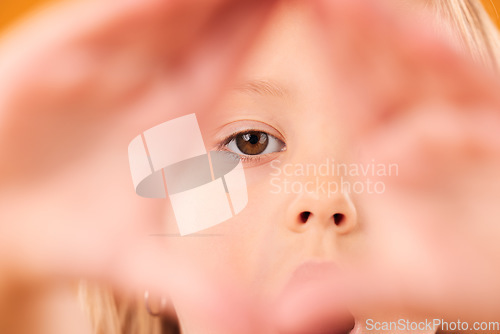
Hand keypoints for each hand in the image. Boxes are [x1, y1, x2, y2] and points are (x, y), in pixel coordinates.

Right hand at [0, 0, 276, 331]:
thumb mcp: (134, 261)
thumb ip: (190, 285)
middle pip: (206, 18)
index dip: (262, 20)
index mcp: (176, 116)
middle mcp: (145, 80)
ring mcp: (103, 60)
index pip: (230, 54)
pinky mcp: (57, 51)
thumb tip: (246, 328)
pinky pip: (107, 14)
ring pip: (163, 6)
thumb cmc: (68, 233)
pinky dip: (137, 1)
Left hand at [273, 0, 499, 330]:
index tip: (301, 27)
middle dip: (350, 38)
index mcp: (392, 159)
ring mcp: (466, 126)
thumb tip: (287, 314)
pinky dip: (454, 73)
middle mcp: (424, 135)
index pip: (351, 101)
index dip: (327, 64)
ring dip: (392, 40)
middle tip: (317, 3)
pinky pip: (478, 98)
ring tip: (353, 7)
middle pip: (383, 76)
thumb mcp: (405, 282)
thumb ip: (348, 289)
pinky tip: (426, 41)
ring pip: (426, 76)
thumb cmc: (477, 271)